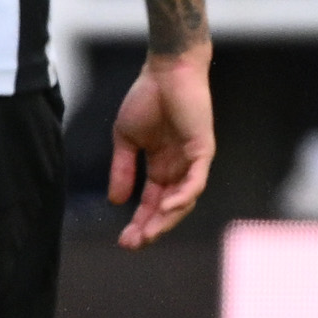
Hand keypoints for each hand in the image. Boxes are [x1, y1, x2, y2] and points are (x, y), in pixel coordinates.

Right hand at [106, 46, 214, 248]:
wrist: (165, 71)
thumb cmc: (146, 98)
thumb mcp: (125, 139)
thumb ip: (122, 168)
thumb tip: (116, 201)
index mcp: (161, 166)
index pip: (152, 202)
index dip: (139, 221)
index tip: (123, 241)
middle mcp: (179, 168)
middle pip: (167, 208)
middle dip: (151, 228)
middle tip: (133, 245)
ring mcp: (193, 161)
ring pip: (183, 200)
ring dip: (166, 219)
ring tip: (148, 234)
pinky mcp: (202, 151)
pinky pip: (195, 181)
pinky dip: (183, 196)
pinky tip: (166, 207)